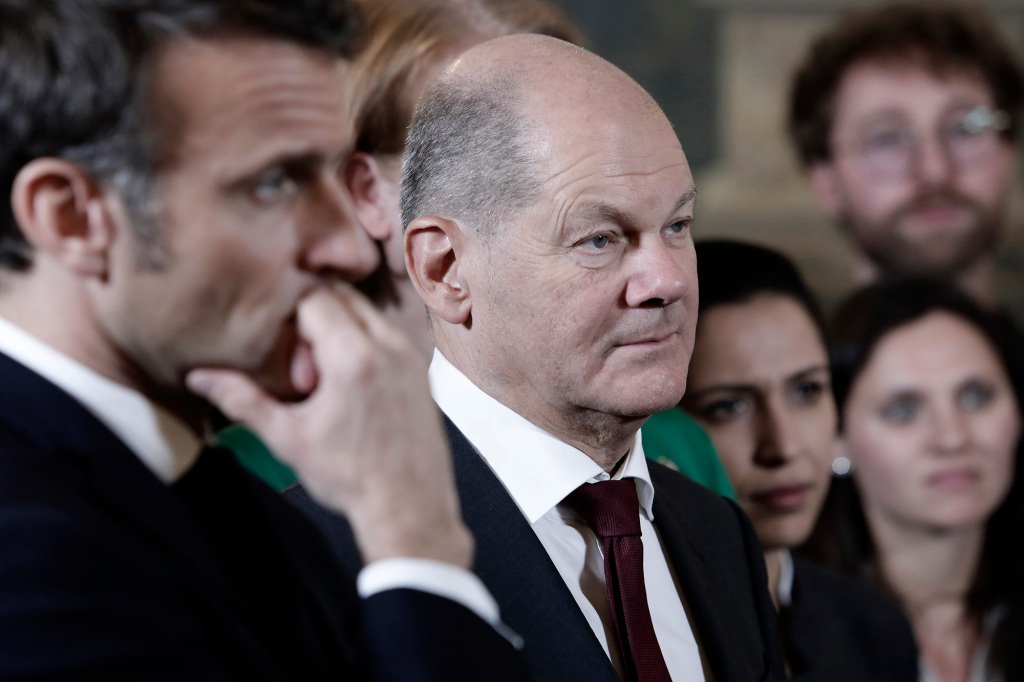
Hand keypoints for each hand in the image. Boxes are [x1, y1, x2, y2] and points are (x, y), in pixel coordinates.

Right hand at [186, 284, 471, 567]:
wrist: (409, 505)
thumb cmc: (352, 478)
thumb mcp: (288, 438)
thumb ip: (243, 399)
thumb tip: (199, 376)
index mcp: (354, 357)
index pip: (314, 295)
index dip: (287, 312)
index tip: (279, 344)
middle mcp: (389, 345)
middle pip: (342, 293)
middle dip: (312, 312)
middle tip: (299, 361)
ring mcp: (411, 352)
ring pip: (366, 307)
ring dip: (339, 323)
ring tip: (323, 373)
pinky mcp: (421, 364)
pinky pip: (387, 328)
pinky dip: (363, 337)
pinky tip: (348, 379)